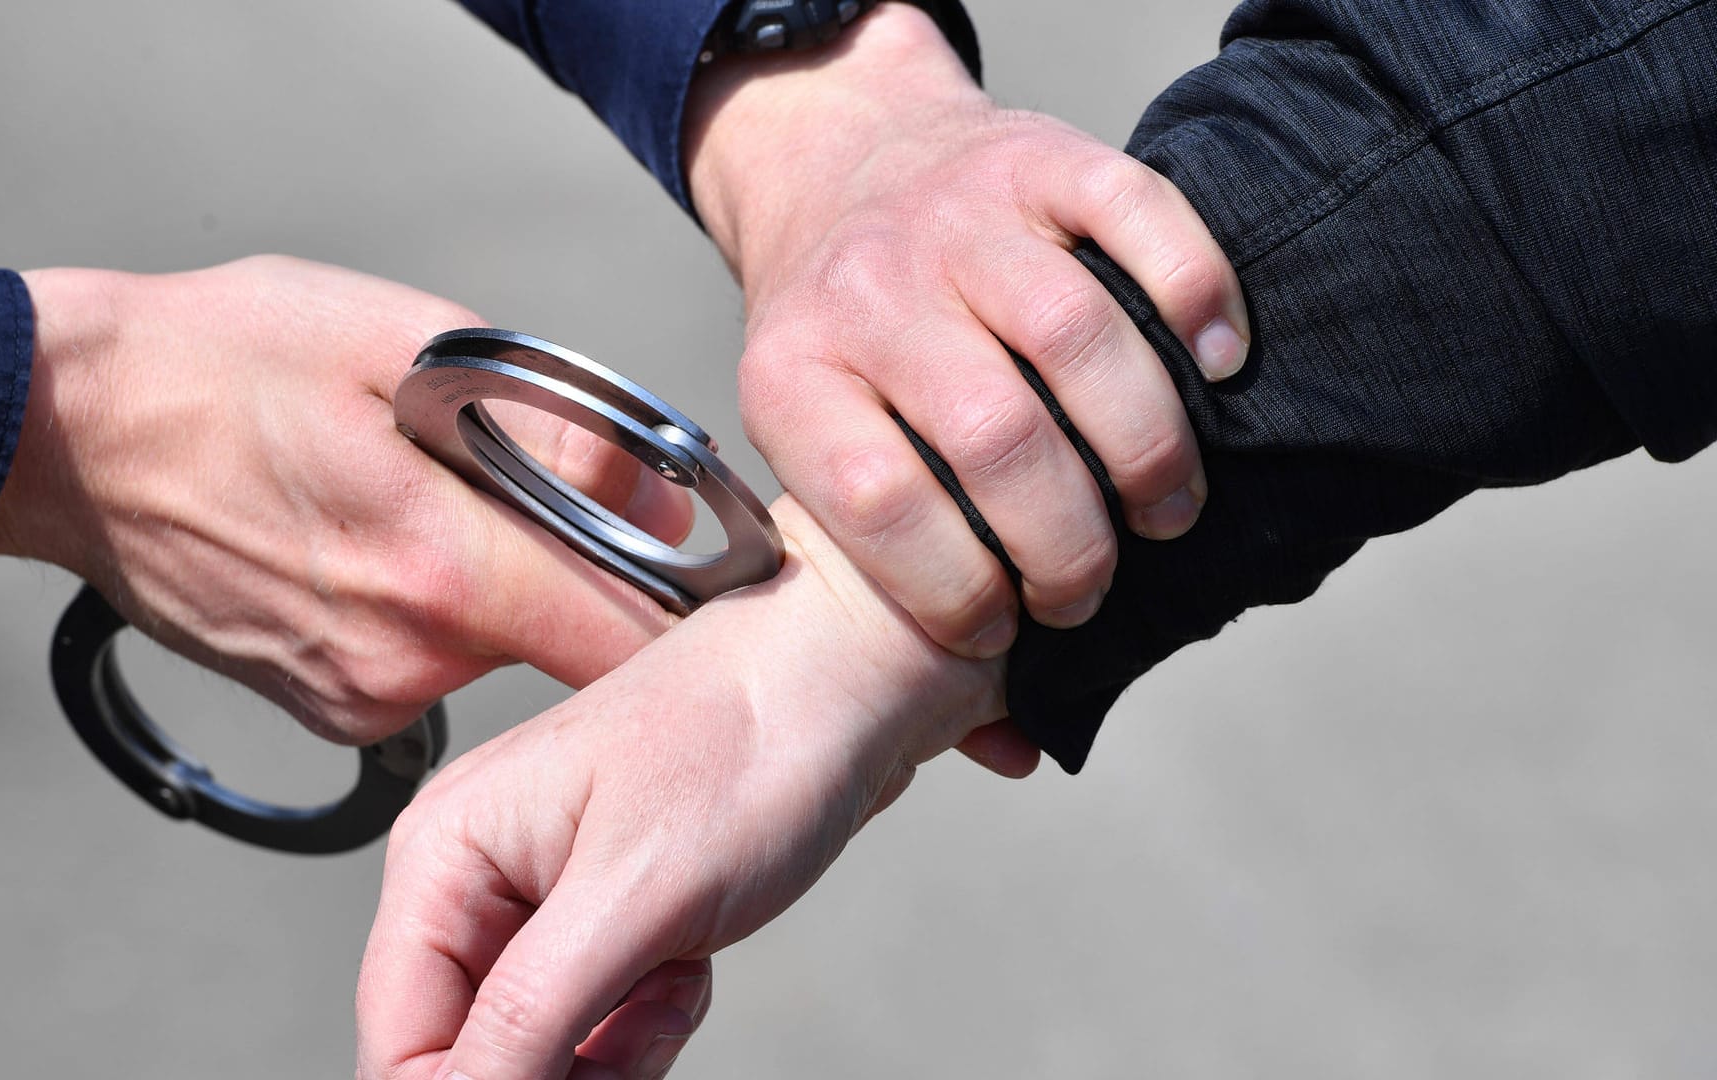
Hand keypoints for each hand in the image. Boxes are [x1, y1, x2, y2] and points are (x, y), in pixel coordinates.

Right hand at [0, 255, 688, 743]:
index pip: (627, 639)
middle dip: (573, 560)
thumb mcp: (404, 341)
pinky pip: (430, 664)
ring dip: (494, 578)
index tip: (703, 566)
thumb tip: (647, 490)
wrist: (65, 434)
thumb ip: (545, 424)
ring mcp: (361, 694)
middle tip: (516, 478)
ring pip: (496, 645)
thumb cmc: (221, 362)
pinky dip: (431, 608)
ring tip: (415, 498)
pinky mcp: (327, 708)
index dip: (686, 605)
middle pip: (567, 633)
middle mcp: (409, 659)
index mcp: (442, 567)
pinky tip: (369, 541)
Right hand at [355, 497, 1005, 1078]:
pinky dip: (645, 1022)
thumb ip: (526, 1015)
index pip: (402, 1045)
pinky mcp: (604, 911)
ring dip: (613, 1051)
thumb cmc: (752, 736)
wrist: (853, 674)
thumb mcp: (631, 896)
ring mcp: (541, 894)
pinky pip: (596, 1018)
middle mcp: (475, 874)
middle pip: (472, 1052)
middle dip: (562, 1069)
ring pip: (539, 1047)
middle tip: (644, 1031)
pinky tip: (687, 970)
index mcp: (443, 854)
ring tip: (675, 985)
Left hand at [685, 3, 1249, 657]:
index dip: (958, 591)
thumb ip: (893, 584)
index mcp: (791, 375)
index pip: (880, 504)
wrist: (845, 164)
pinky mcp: (1043, 157)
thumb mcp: (815, 447)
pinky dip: (1198, 300)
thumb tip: (1011, 745)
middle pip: (995, 435)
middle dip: (1068, 544)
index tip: (1007, 634)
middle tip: (1093, 588)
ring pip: (1079, 336)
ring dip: (1146, 449)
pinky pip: (1142, 217)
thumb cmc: (848, 348)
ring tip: (1168, 512)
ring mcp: (959, 214)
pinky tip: (1219, 366)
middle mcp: (869, 288)